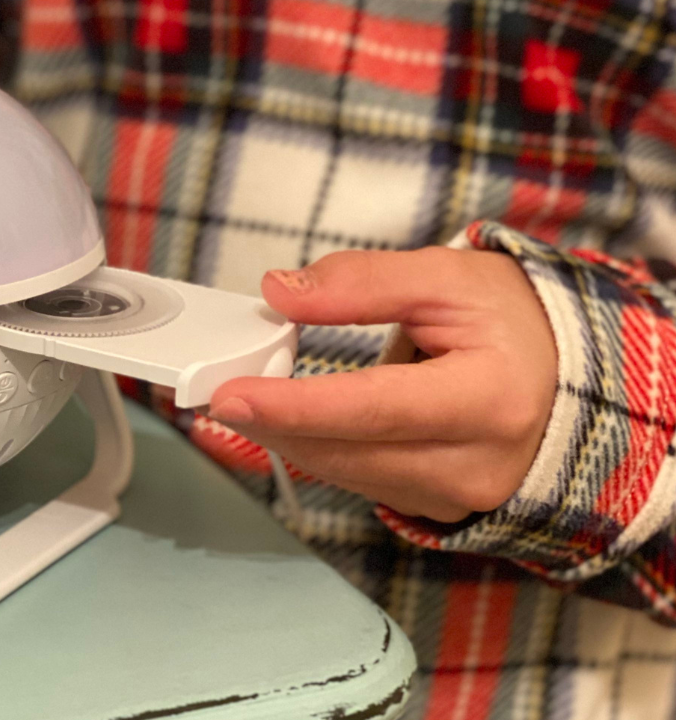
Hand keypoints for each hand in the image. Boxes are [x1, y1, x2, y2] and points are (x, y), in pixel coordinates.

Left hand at [208, 248, 558, 522]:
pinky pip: (364, 482)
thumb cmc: (513, 321)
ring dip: (289, 438)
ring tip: (247, 398)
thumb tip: (281, 293)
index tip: (232, 394)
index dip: (295, 404)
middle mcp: (477, 463)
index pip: (373, 409)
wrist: (566, 375)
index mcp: (488, 398)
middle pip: (349, 453)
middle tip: (217, 391)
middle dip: (273, 423)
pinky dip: (323, 450)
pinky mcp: (441, 505)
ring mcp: (461, 495)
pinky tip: (295, 420)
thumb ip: (363, 282)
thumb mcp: (446, 276)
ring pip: (349, 474)